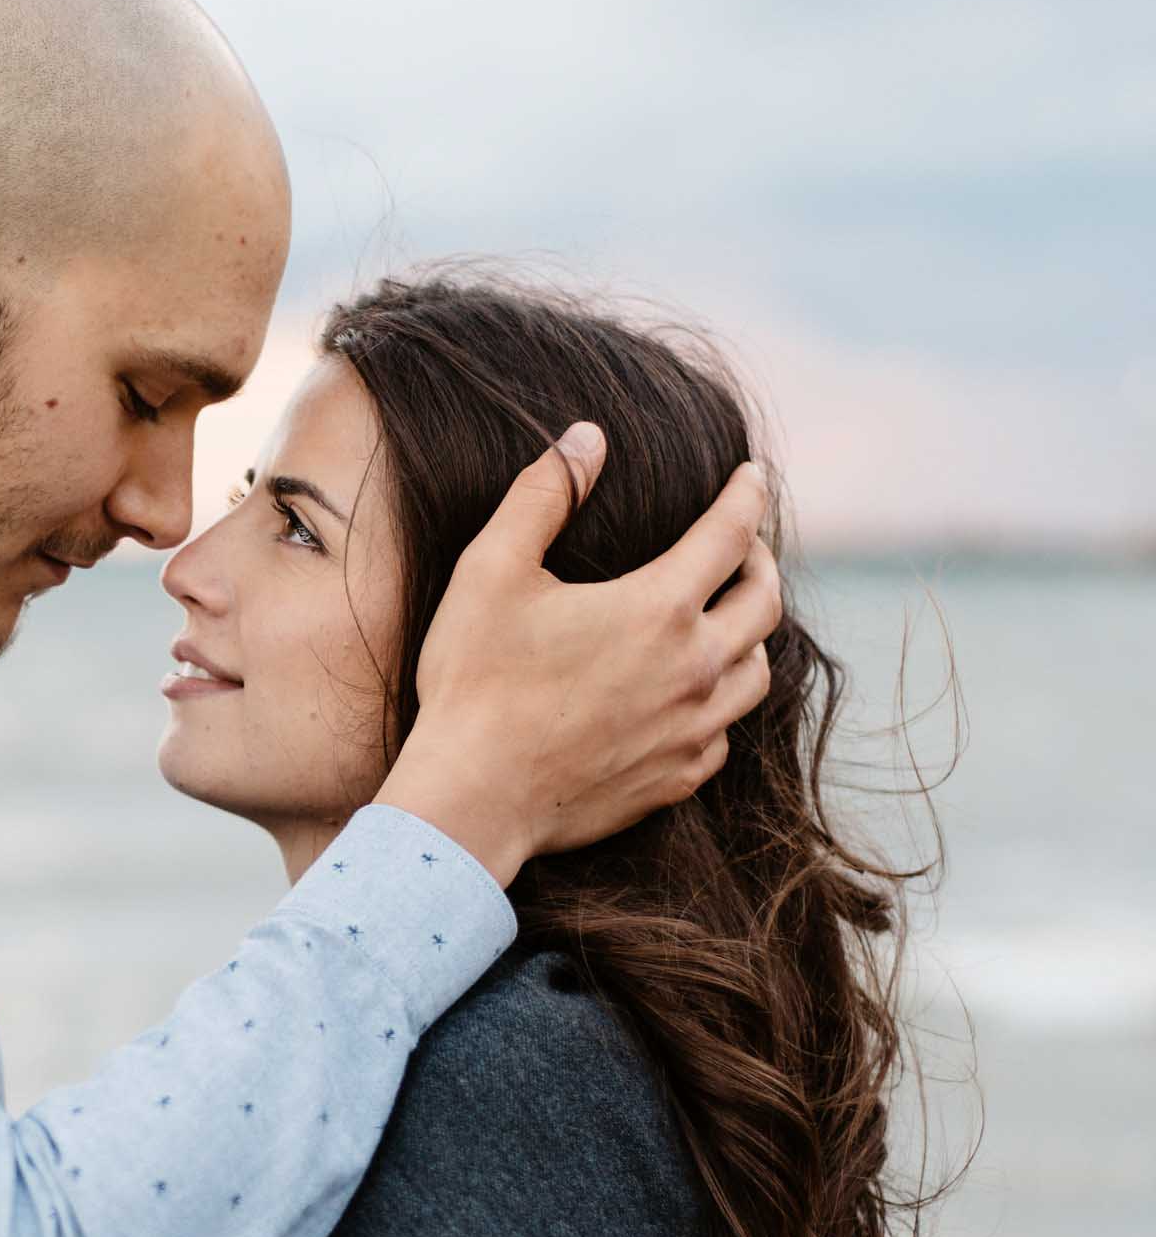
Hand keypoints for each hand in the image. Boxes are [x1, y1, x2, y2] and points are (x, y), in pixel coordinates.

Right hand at [376, 430, 779, 880]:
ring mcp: (690, 731)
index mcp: (658, 609)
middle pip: (764, 604)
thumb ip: (543, 496)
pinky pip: (723, 735)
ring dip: (750, 636)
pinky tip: (694, 696)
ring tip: (726, 620)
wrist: (472, 798)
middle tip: (744, 546)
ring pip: (756, 674)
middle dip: (761, 563)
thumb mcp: (491, 571)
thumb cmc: (474, 682)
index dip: (748, 495)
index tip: (754, 474)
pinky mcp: (675, 780)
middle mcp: (693, 669)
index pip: (731, 534)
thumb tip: (586, 438)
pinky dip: (720, 704)